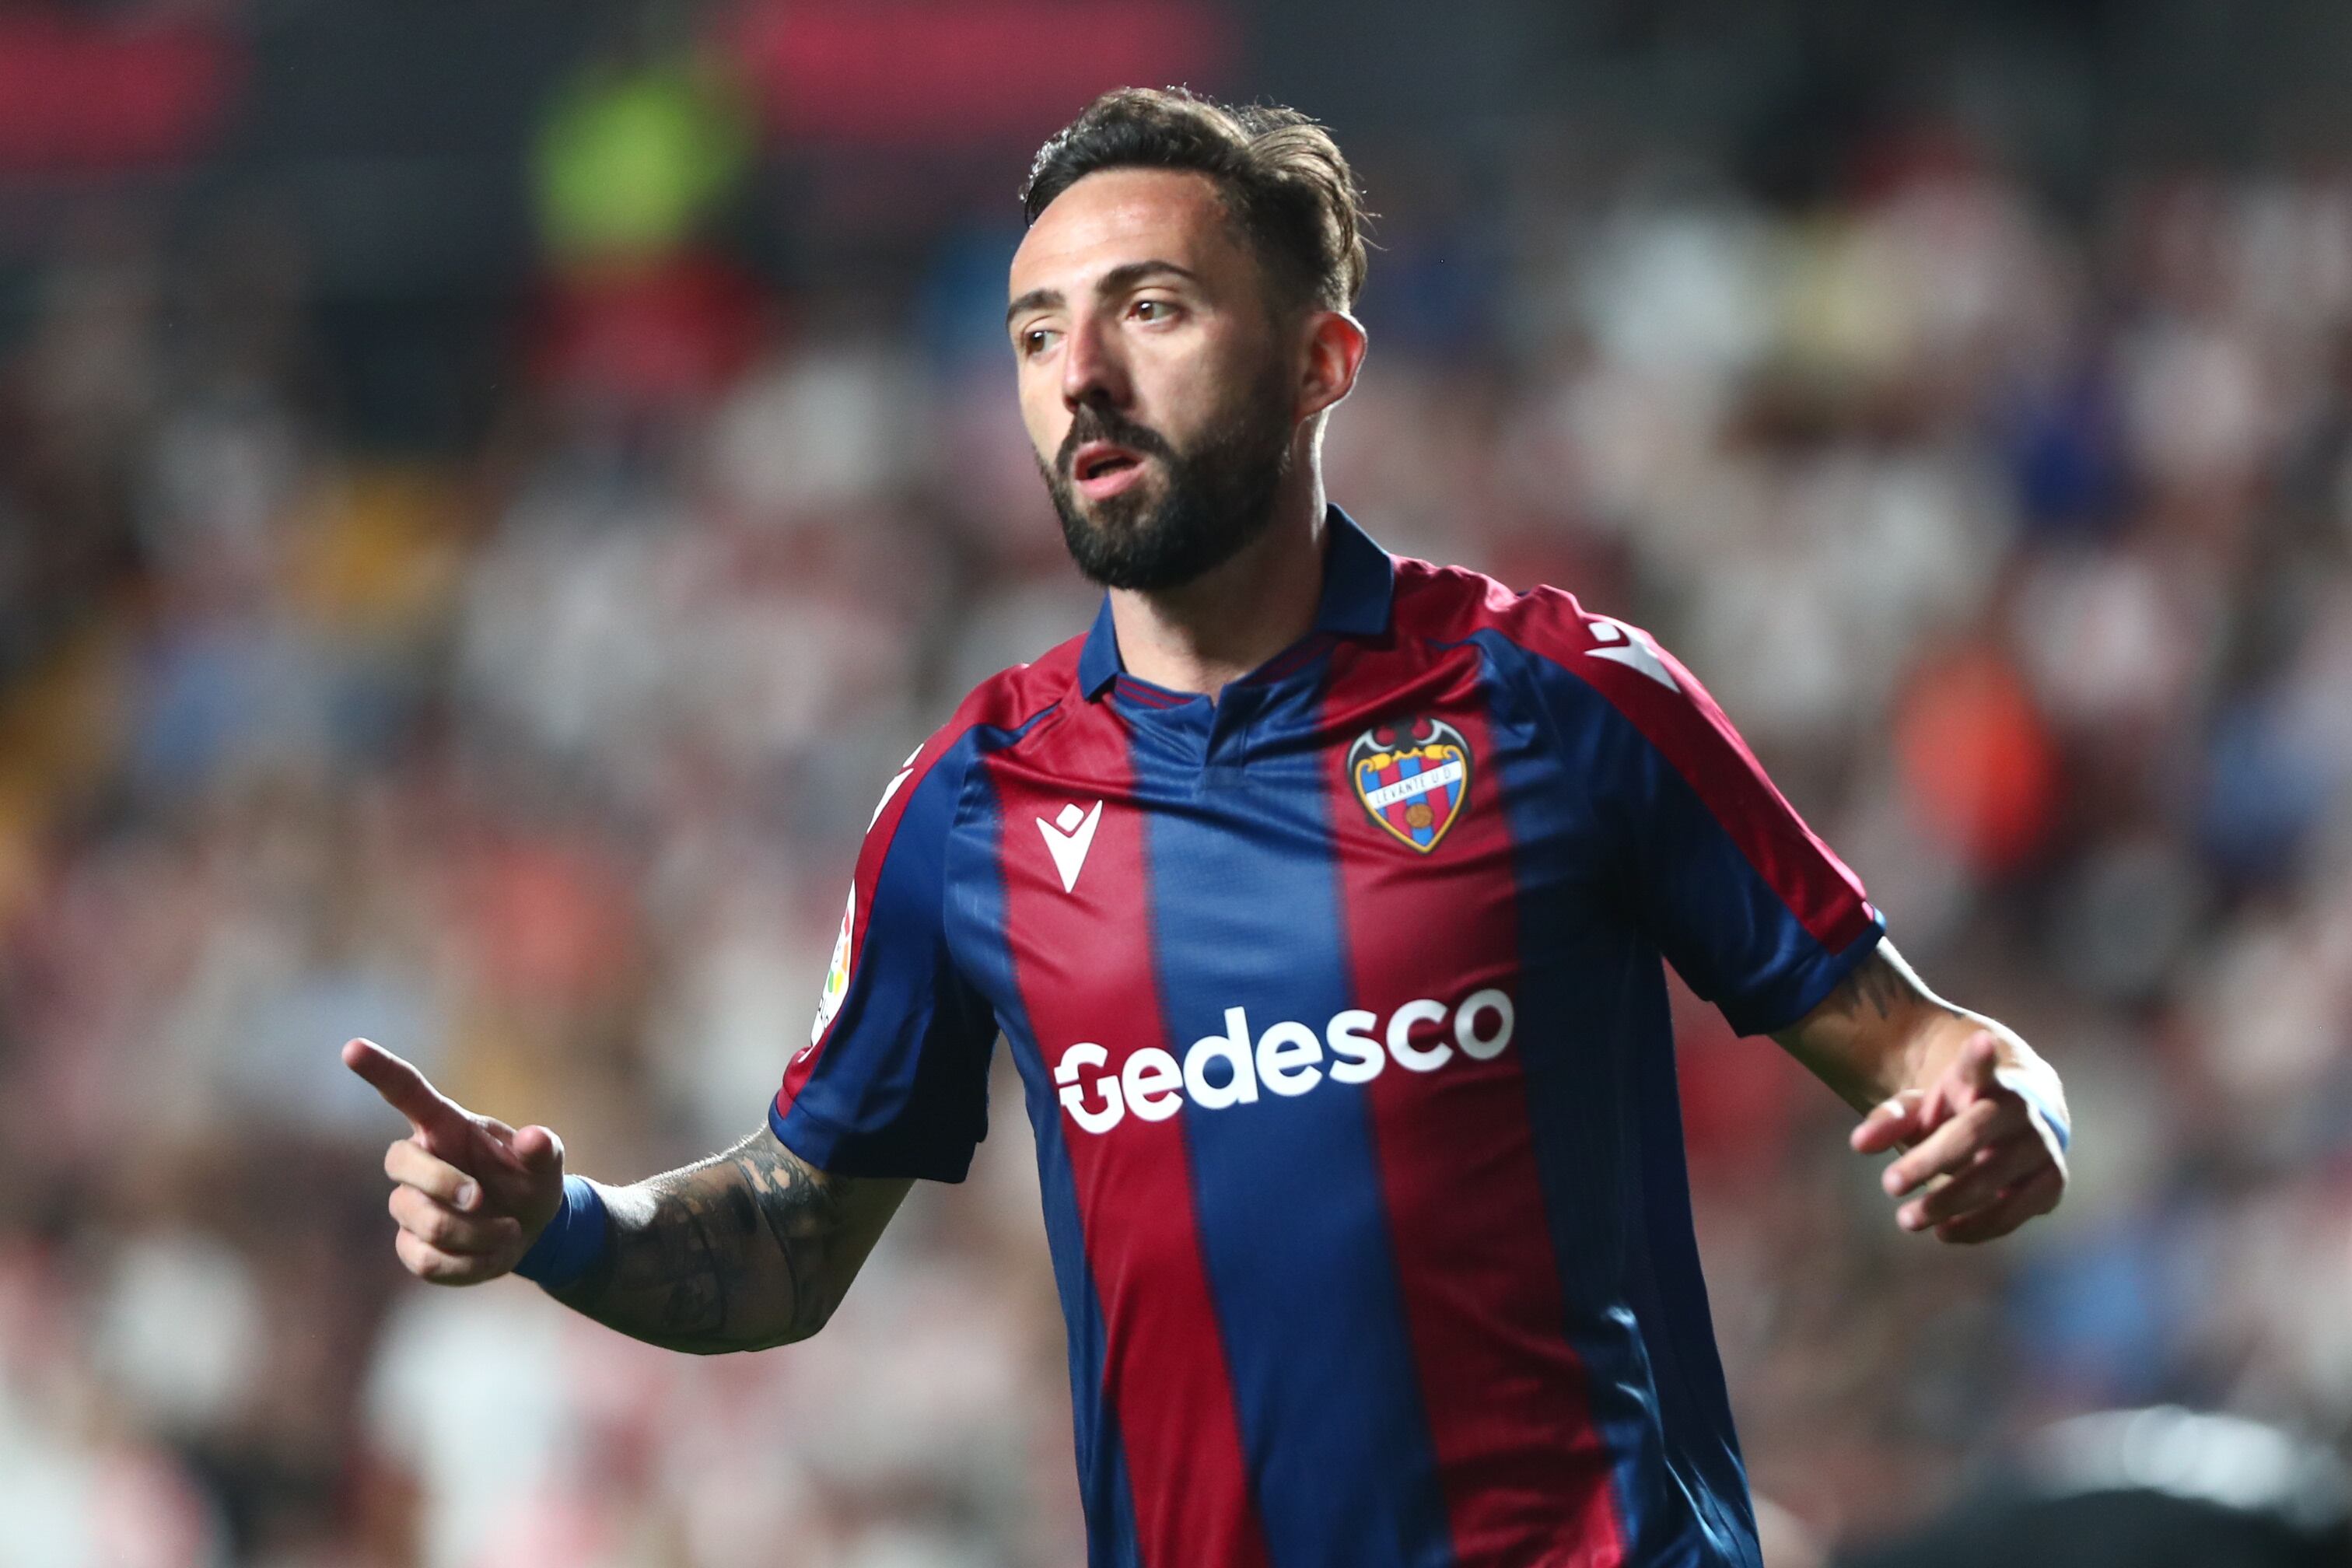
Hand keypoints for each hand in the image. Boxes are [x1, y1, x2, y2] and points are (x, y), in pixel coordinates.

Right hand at [343, 1038, 567, 1283]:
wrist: (530, 1231)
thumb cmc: (529, 1182)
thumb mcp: (546, 1164)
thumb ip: (543, 1150)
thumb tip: (535, 1138)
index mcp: (445, 1127)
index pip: (405, 1092)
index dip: (379, 1070)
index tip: (351, 1047)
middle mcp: (419, 1161)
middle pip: (398, 1162)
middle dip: (443, 1184)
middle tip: (482, 1199)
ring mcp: (409, 1205)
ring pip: (420, 1221)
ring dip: (474, 1233)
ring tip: (508, 1230)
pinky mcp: (411, 1246)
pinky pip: (426, 1260)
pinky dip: (469, 1264)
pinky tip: (492, 1254)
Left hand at [1849, 1030, 2065, 1243]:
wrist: (2021, 1122)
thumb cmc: (1960, 1111)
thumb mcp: (1923, 1106)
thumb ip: (1890, 1119)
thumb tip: (1859, 1144)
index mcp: (1985, 1081)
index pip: (1981, 1066)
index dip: (1980, 1057)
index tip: (1980, 1041)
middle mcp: (2020, 1111)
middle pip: (1973, 1135)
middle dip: (1929, 1162)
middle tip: (1889, 1185)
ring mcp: (2040, 1147)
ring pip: (1994, 1178)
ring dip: (1948, 1202)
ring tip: (1906, 1220)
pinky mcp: (2052, 1182)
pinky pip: (2014, 1211)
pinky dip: (1978, 1226)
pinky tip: (1944, 1232)